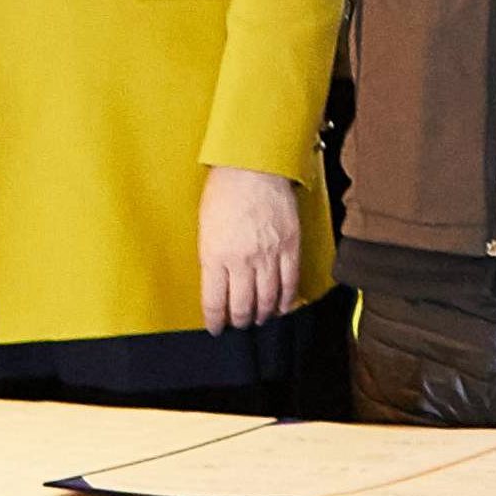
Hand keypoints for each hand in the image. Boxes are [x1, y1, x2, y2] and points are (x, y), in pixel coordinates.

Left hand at [194, 165, 302, 332]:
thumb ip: (211, 257)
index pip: (214, 302)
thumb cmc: (224, 190)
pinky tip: (283, 306)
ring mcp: (268, 254)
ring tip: (260, 319)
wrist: (253, 167)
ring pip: (267, 298)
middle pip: (242, 305)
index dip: (215, 320)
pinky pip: (290, 281)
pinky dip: (287, 298)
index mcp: (215, 256)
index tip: (216, 328)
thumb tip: (217, 282)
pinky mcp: (290, 246)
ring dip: (263, 313)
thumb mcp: (205, 228)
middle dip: (240, 320)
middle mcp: (242, 260)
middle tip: (239, 325)